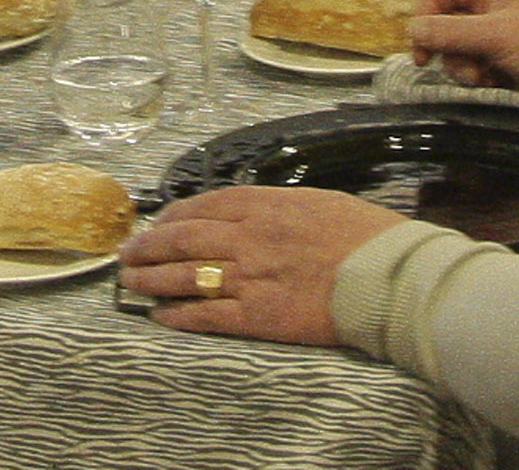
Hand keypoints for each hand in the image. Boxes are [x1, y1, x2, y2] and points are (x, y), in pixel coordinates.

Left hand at [118, 186, 406, 344]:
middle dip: (149, 245)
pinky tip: (161, 316)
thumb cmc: (367, 236)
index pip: (204, 205)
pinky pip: (206, 316)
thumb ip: (282, 206)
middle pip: (183, 239)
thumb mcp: (321, 201)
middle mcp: (250, 237)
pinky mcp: (258, 316)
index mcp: (267, 205)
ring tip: (132, 282)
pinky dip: (178, 316)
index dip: (173, 214)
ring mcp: (250, 277)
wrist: (390, 276)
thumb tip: (257, 212)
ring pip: (185, 276)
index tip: (157, 222)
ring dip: (152, 279)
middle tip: (128, 253)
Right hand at [407, 0, 518, 91]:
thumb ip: (450, 32)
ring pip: (465, 45)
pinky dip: (482, 73)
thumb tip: (413, 29)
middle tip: (459, 69)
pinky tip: (495, 81)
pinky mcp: (510, 53)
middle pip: (453, 21)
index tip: (420, 40)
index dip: (430, 11)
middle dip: (451, 48)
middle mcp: (498, 3)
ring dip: (466, 65)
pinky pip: (481, 60)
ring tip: (483, 78)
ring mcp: (504, 29)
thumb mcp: (493, 35)